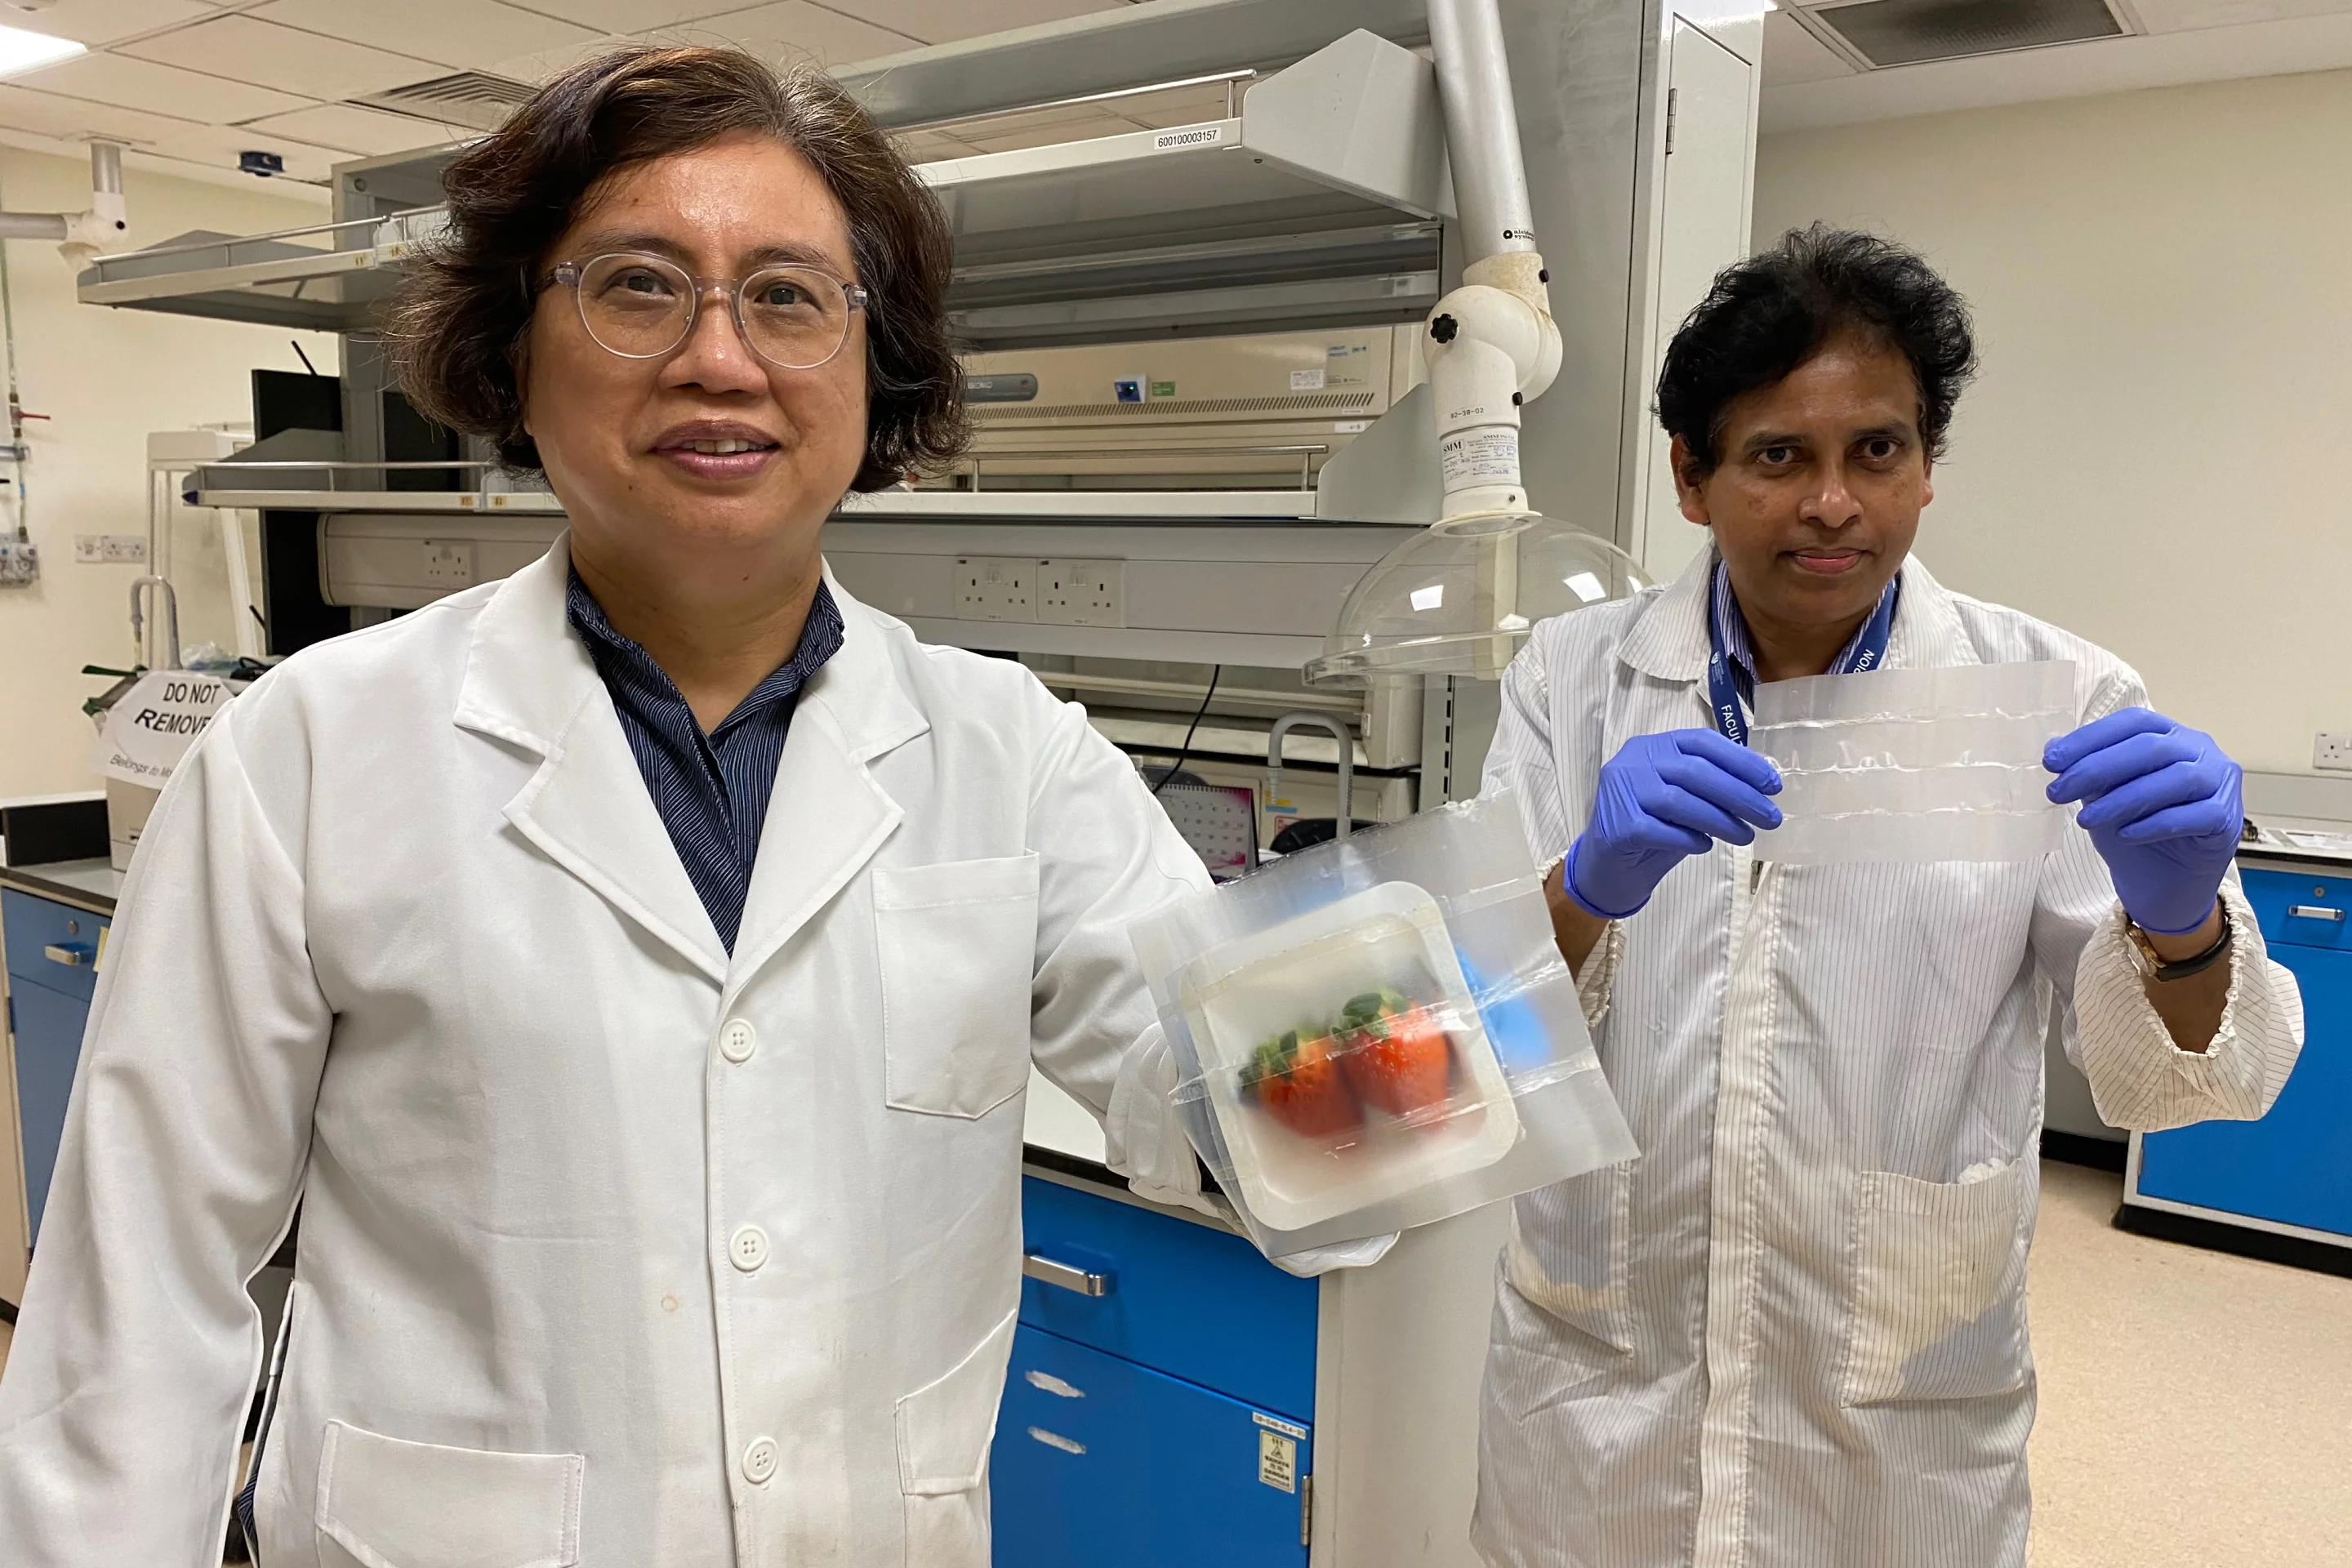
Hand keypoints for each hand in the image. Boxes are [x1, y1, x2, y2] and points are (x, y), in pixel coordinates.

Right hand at [1564, 730, 1782, 919]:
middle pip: (1696, 771)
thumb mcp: (1683, 798)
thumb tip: (1761, 786)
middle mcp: (1634, 761)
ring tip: (1747, 837)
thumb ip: (1710, 785)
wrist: (1607, 865)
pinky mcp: (1617, 826)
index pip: (1703, 742)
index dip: (1742, 761)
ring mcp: (1621, 792)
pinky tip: (1705, 846)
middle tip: (1771, 817)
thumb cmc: (1652, 826)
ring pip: (1681, 801)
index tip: (1773, 785)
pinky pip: (1663, 831)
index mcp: (1653, 745)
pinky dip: (1690, 839)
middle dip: (1740, 795)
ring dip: (1722, 820)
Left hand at [2044, 708, 2241, 934]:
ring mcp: (2220, 782)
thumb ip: (2085, 769)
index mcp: (2170, 734)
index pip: (2132, 723)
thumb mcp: (2101, 796)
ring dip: (2123, 799)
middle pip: (2150, 747)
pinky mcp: (2228, 818)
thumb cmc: (2134, 829)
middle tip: (2058, 792)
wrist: (2164, 881)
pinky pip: (2195, 815)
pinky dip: (2156, 823)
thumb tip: (2052, 747)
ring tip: (2086, 820)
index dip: (2090, 739)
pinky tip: (2125, 835)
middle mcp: (2200, 750)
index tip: (2051, 761)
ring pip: (2177, 779)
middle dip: (2097, 768)